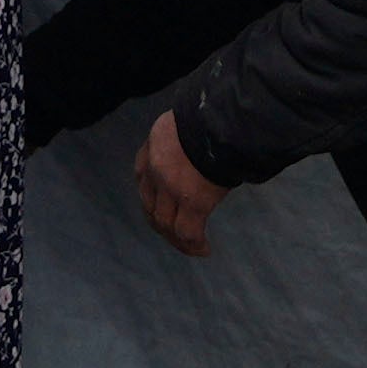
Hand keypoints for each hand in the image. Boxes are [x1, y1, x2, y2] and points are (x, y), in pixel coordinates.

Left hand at [130, 109, 224, 255]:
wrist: (223, 119)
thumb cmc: (210, 117)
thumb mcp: (183, 126)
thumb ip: (180, 146)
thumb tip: (195, 161)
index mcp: (151, 150)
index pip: (143, 182)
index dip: (152, 199)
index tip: (162, 209)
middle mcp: (155, 172)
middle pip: (151, 208)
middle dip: (162, 225)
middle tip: (176, 236)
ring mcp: (171, 189)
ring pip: (166, 225)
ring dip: (178, 240)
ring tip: (192, 248)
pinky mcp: (193, 201)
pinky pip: (188, 232)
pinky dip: (194, 245)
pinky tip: (204, 249)